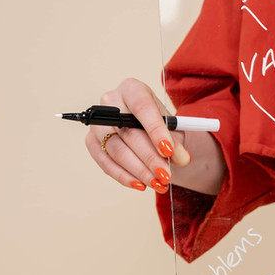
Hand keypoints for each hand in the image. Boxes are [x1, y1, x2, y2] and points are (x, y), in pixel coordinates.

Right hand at [84, 78, 191, 192]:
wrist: (144, 130)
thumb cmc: (159, 126)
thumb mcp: (173, 130)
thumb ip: (177, 143)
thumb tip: (182, 158)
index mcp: (132, 89)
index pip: (142, 107)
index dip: (155, 129)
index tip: (168, 150)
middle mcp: (110, 102)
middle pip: (129, 133)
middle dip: (150, 158)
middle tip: (166, 176)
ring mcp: (97, 122)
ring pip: (117, 150)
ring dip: (139, 171)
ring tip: (158, 184)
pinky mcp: (92, 142)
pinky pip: (106, 162)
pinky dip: (124, 176)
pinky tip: (141, 185)